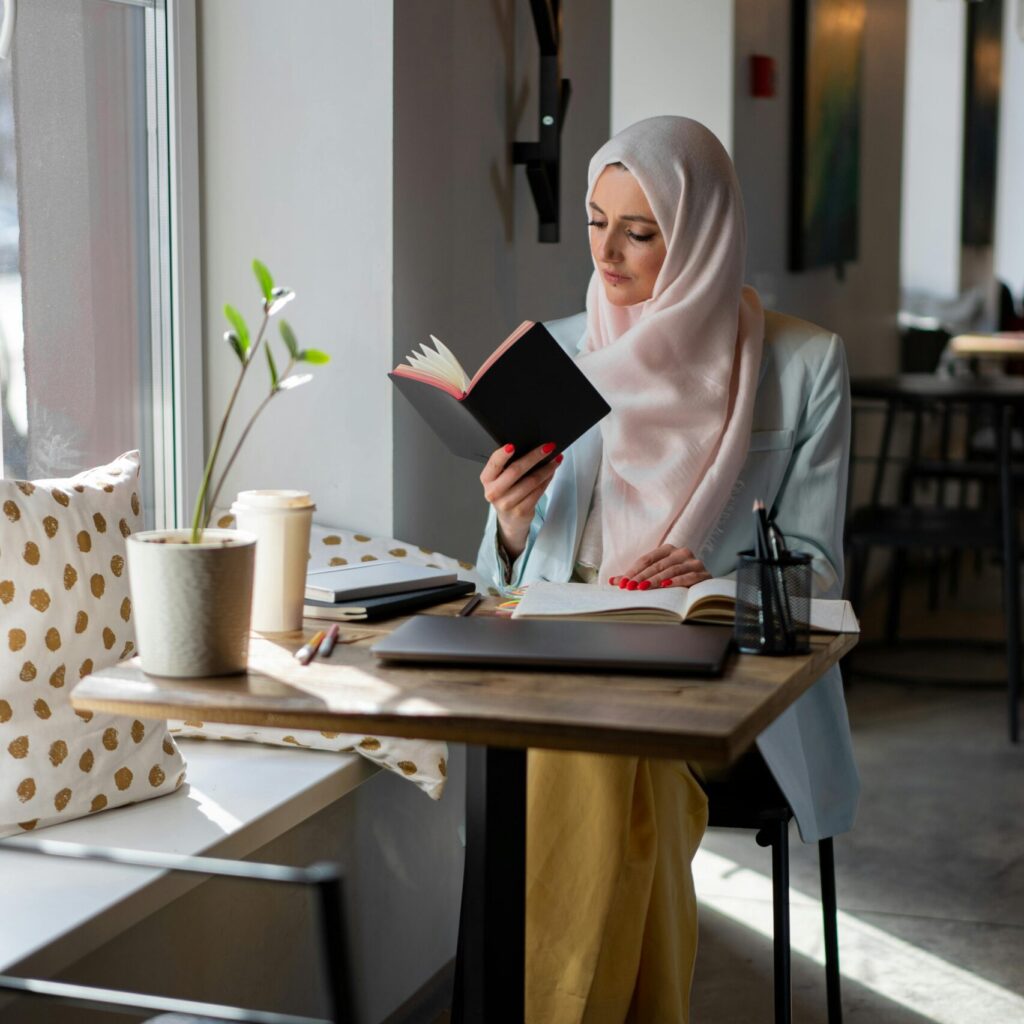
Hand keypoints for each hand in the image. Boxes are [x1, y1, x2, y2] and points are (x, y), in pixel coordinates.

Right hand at [480, 442, 561, 559]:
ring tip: (555, 460)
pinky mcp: (521, 511)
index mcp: (487, 479)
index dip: (502, 454)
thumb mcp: (500, 480)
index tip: (513, 445)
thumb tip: (533, 449)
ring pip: (531, 481)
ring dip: (546, 469)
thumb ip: (509, 465)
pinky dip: (547, 480)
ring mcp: (507, 503)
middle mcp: (494, 492)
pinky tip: (551, 473)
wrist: (509, 519)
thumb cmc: (506, 493)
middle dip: (534, 456)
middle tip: (548, 447)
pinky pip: (538, 492)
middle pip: (516, 470)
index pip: (494, 464)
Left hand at [609, 545, 710, 589]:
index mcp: (668, 550)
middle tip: (629, 587)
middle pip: (657, 565)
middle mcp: (681, 552)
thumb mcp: (655, 576)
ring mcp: (694, 562)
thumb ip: (636, 577)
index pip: (647, 559)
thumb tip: (611, 581)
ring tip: (643, 588)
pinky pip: (689, 577)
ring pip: (671, 570)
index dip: (633, 571)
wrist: (703, 587)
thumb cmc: (675, 580)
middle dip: (641, 577)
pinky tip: (666, 586)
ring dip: (656, 580)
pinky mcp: (704, 574)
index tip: (622, 583)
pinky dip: (677, 581)